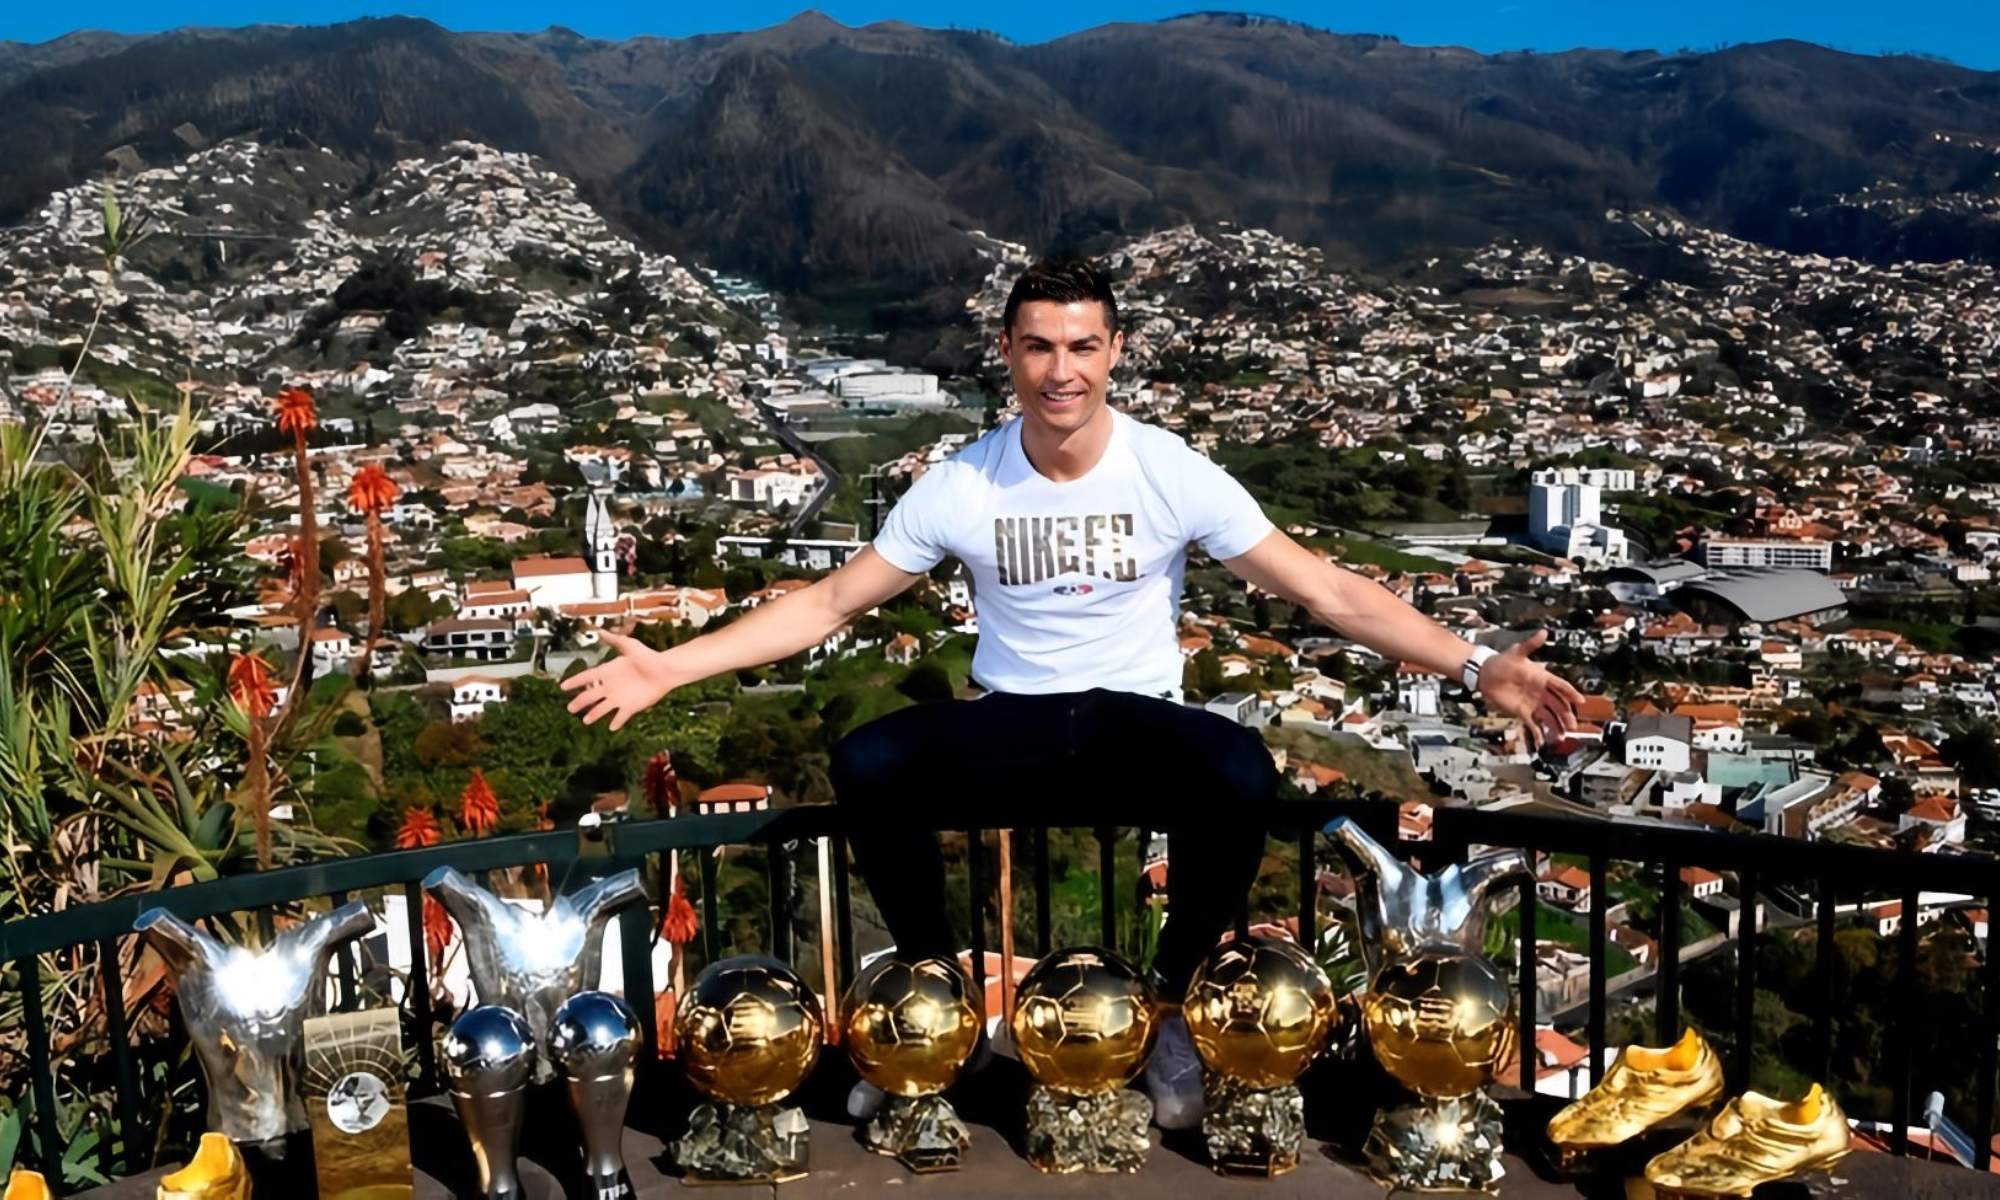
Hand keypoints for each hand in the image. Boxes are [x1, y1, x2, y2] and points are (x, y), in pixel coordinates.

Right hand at [560, 630, 680, 731]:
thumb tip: (600, 630)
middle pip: (590, 696)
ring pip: (602, 709)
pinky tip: (610, 728)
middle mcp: (611, 686)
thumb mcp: (630, 646)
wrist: (666, 669)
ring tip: (585, 720)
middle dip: (579, 702)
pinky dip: (616, 722)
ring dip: (594, 715)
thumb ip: (614, 640)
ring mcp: (620, 698)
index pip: (587, 677)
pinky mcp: (631, 707)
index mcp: (608, 671)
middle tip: (570, 708)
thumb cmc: (649, 656)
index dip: (575, 681)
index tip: (562, 686)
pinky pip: (621, 716)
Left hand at [1475, 628, 1585, 750]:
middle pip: (1557, 705)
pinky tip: (1542, 742)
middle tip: (1573, 725)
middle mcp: (1540, 692)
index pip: (1560, 686)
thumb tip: (1543, 631)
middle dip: (1566, 715)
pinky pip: (1533, 724)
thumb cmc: (1502, 661)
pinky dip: (1538, 733)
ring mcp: (1532, 703)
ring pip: (1548, 716)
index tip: (1581, 700)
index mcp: (1542, 678)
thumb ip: (1530, 645)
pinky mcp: (1522, 712)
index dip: (1571, 693)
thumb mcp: (1516, 652)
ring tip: (1562, 736)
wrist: (1485, 674)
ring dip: (1556, 726)